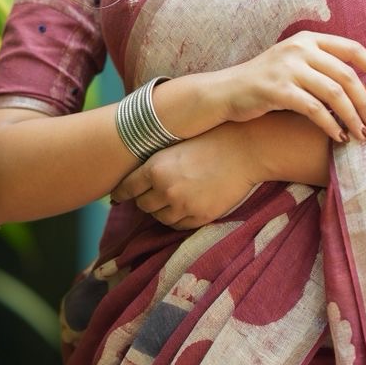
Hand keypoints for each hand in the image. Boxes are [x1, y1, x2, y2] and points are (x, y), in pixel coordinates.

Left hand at [110, 123, 261, 230]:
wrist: (245, 149)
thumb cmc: (211, 140)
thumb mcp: (175, 145)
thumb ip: (154, 163)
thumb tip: (133, 181)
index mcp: (155, 168)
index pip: (126, 189)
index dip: (123, 192)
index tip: (120, 195)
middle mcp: (166, 189)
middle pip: (142, 206)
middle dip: (146, 199)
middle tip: (155, 192)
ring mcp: (184, 205)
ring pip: (160, 218)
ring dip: (163, 210)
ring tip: (174, 197)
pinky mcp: (200, 216)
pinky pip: (179, 225)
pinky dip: (179, 218)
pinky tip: (186, 205)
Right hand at [212, 32, 365, 144]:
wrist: (225, 92)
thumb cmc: (266, 83)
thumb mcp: (295, 65)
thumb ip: (324, 68)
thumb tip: (364, 89)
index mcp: (309, 40)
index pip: (353, 49)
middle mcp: (300, 49)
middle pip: (347, 75)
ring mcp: (288, 68)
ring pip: (334, 93)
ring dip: (353, 117)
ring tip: (362, 135)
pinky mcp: (277, 90)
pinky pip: (314, 109)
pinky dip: (331, 125)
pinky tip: (339, 138)